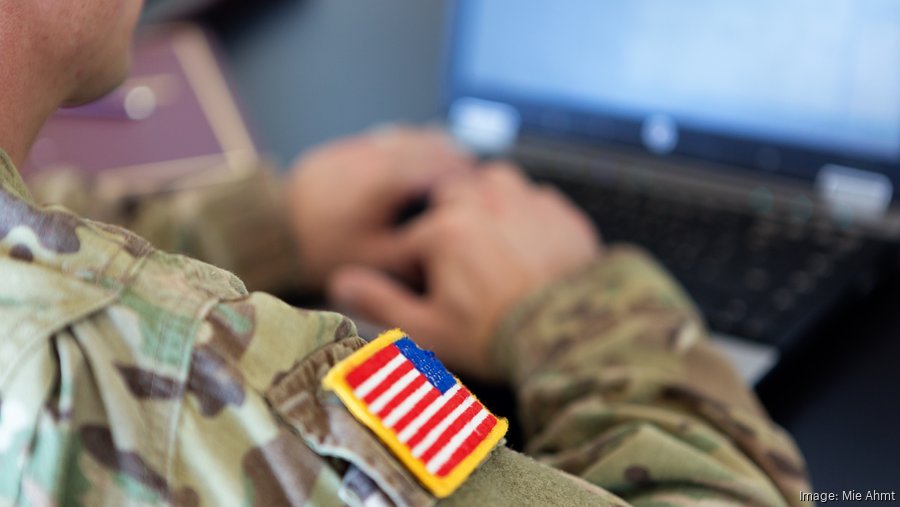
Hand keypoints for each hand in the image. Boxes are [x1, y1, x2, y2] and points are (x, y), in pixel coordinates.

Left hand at [285, 126, 474, 289]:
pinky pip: (384, 140)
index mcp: (386, 179)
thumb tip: (452, 241)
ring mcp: (355, 148)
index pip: (441, 166)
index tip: (483, 190)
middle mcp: (373, 154)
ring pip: (406, 137)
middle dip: (455, 159)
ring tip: (451, 167)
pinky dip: (406, 148)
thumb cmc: (322, 251)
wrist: (269, 233)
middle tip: (474, 177)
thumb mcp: (375, 261)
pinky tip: (414, 163)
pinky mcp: (340, 151)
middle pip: (428, 144)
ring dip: (432, 149)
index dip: (467, 178)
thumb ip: (419, 248)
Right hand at [329, 163, 600, 379]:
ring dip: (485, 199)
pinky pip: (534, 196)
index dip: (413, 266)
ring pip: (494, 180)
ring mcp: (526, 202)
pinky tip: (528, 243)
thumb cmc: (496, 336)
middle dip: (446, 220)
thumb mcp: (429, 329)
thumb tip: (340, 282)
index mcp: (444, 232)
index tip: (425, 287)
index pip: (411, 239)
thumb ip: (381, 301)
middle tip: (456, 258)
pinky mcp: (560, 212)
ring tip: (489, 236)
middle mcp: (483, 203)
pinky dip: (525, 211)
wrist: (575, 336)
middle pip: (450, 196)